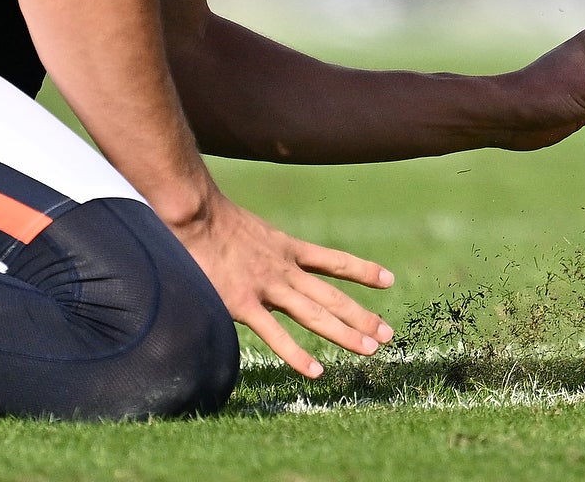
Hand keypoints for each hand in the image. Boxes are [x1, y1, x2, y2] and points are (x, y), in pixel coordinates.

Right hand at [171, 185, 395, 376]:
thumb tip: (263, 258)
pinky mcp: (244, 303)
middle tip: (388, 335)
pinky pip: (275, 334)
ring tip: (371, 349)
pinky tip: (316, 371)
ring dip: (345, 333)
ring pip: (315, 314)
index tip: (388, 281)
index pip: (334, 261)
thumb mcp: (252, 231)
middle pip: (332, 296)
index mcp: (288, 249)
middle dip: (362, 316)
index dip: (362, 271)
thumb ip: (263, 249)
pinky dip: (296, 354)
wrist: (196, 214)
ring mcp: (267, 286)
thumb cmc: (215, 220)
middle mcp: (285, 268)